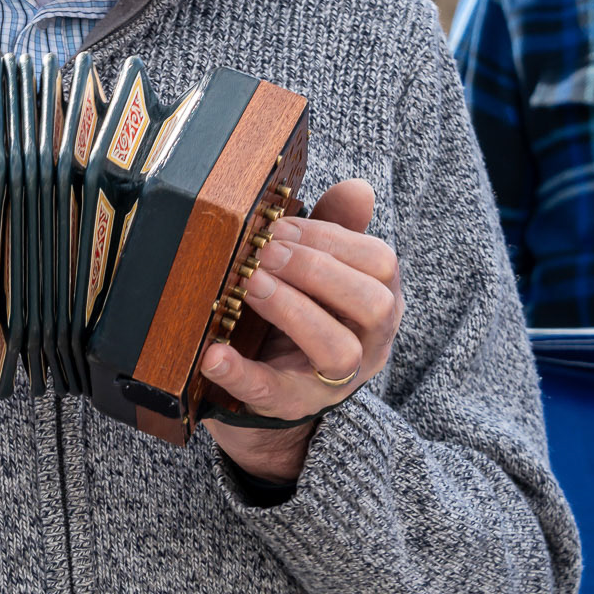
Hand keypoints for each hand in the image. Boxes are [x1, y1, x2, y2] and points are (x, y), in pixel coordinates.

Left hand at [201, 178, 402, 484]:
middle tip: (266, 253)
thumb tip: (358, 188)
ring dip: (293, 310)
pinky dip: (240, 372)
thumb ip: (337, 229)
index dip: (332, 238)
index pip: (380, 264)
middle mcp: (368, 344)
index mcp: (380, 302)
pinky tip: (213, 354)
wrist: (278, 382)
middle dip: (317, 271)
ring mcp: (333, 381)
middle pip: (373, 306)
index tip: (281, 225)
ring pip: (338, 351)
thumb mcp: (323, 270)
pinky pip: (271, 392)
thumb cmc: (306, 311)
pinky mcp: (289, 405)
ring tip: (250, 285)